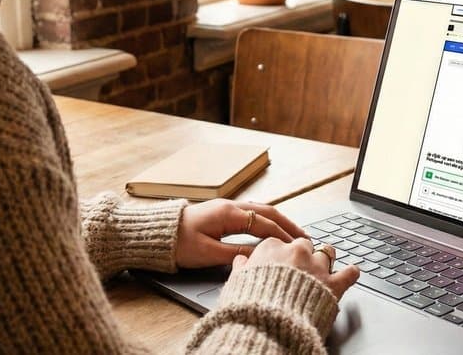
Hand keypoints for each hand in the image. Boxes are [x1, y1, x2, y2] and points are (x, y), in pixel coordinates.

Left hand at [175, 199, 306, 268]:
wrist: (157, 234)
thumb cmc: (179, 244)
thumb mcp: (208, 253)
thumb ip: (237, 254)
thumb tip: (261, 256)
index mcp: (229, 214)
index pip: (264, 223)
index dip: (284, 235)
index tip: (299, 245)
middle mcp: (231, 206)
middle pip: (267, 212)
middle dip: (288, 224)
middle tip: (305, 237)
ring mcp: (227, 207)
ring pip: (260, 210)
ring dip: (279, 221)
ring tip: (294, 233)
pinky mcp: (222, 213)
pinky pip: (251, 213)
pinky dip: (266, 220)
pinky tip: (271, 228)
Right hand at [232, 237, 359, 300]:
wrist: (269, 325)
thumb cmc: (251, 305)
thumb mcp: (236, 283)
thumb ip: (241, 268)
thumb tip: (240, 260)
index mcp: (272, 248)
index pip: (279, 242)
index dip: (280, 254)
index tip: (280, 261)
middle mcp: (296, 253)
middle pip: (304, 244)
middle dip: (303, 254)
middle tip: (301, 266)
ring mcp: (316, 267)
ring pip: (327, 252)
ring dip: (326, 260)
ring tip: (325, 266)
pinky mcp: (333, 284)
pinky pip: (349, 272)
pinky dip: (351, 273)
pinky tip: (350, 273)